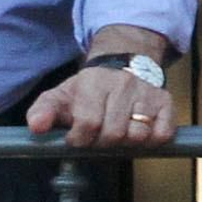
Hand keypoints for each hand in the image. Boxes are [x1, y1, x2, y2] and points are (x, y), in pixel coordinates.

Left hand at [25, 64, 176, 150]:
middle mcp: (123, 85)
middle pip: (114, 133)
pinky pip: (162, 133)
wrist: (124, 59)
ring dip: (126, 142)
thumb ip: (43, 110)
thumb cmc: (89, 86)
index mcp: (94, 83)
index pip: (89, 122)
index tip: (76, 138)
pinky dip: (151, 139)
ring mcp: (147, 93)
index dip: (80, 138)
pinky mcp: (166, 102)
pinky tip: (139, 131)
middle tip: (98, 136)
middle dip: (102, 142)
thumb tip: (36, 127)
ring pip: (139, 135)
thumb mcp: (61, 94)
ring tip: (118, 132)